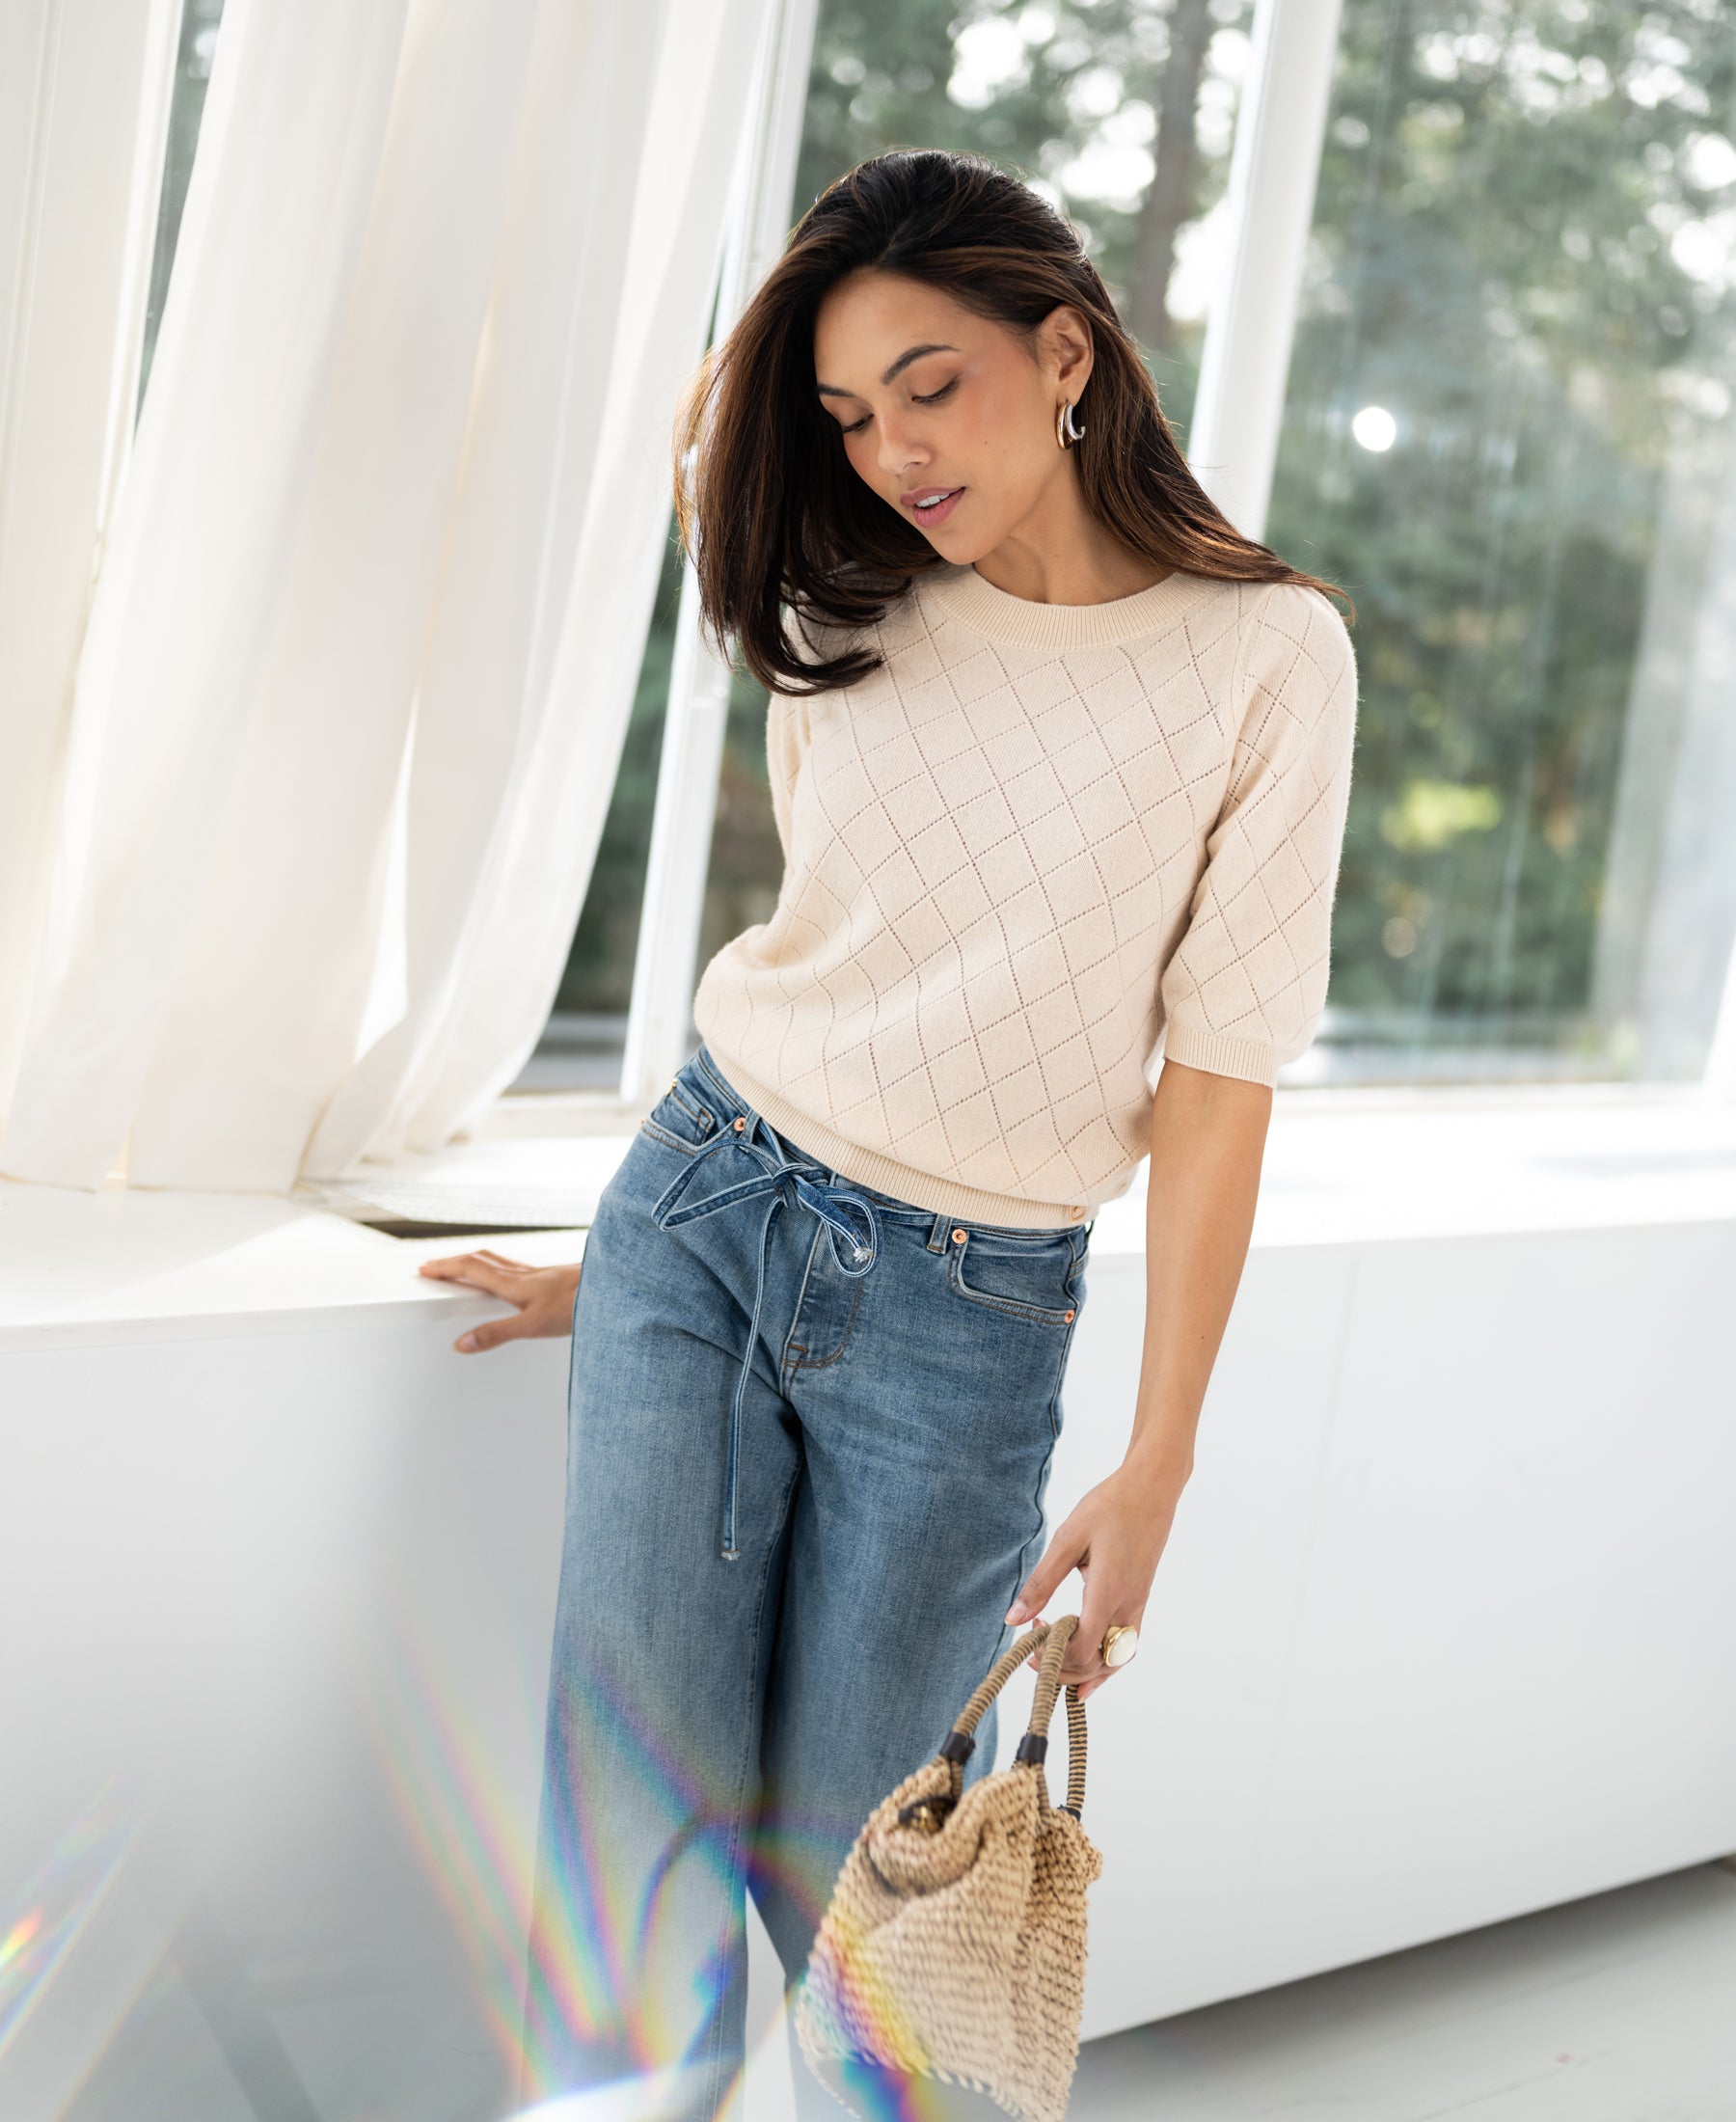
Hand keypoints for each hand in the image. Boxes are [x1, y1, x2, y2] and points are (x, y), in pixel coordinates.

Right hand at [417, 1249, 582, 1353]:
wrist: (613, 1289)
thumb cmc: (579, 1304)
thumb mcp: (532, 1326)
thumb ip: (496, 1334)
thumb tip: (462, 1343)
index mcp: (513, 1283)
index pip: (470, 1268)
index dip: (446, 1267)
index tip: (425, 1268)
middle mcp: (524, 1273)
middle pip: (481, 1259)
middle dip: (454, 1261)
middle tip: (435, 1266)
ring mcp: (539, 1274)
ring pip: (499, 1261)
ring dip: (475, 1261)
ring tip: (463, 1268)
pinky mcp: (552, 1278)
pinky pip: (516, 1267)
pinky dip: (499, 1268)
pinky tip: (510, 1279)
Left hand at [1004, 1459, 1185, 1698]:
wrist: (1151, 1489)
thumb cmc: (1108, 1507)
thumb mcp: (1067, 1539)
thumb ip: (1041, 1582)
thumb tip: (1012, 1619)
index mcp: (1108, 1592)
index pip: (1081, 1648)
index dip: (1052, 1654)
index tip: (1030, 1635)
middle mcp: (1128, 1607)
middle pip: (1097, 1663)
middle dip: (1062, 1667)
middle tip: (1032, 1652)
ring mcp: (1138, 1607)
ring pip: (1114, 1660)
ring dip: (1083, 1669)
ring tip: (1053, 1664)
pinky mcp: (1140, 1601)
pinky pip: (1126, 1647)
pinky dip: (1105, 1663)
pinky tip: (1088, 1669)